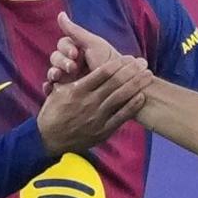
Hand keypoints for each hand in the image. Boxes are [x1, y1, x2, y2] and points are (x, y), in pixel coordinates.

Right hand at [36, 55, 152, 154]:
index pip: (102, 72)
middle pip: (115, 82)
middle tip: (143, 62)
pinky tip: (142, 96)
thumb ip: (72, 78)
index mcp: (78, 90)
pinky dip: (133, 106)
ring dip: (136, 84)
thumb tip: (79, 62)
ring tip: (148, 75)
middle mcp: (89, 102)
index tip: (129, 57)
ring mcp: (97, 117)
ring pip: (121, 97)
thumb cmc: (53, 113)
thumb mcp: (58, 91)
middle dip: (132, 70)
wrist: (49, 139)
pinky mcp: (103, 130)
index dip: (119, 63)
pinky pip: (121, 116)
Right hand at [45, 12, 123, 92]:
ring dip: (52, 72)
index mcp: (78, 51)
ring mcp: (69, 79)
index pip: (63, 45)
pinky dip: (48, 88)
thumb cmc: (111, 64)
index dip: (66, 48)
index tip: (75, 54)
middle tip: (72, 67)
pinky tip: (50, 88)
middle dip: (61, 61)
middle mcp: (72, 64)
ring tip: (57, 77)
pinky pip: (52, 90)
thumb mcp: (94, 45)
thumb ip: (75, 31)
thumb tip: (60, 13)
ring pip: (52, 72)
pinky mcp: (67, 94)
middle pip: (55, 57)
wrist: (122, 88)